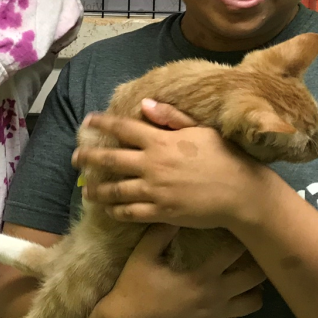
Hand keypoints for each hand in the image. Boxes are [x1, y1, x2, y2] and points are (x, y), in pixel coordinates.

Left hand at [74, 101, 278, 230]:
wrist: (242, 193)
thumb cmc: (225, 156)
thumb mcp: (200, 129)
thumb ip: (170, 117)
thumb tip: (144, 104)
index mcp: (161, 141)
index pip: (123, 128)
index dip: (103, 123)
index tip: (88, 121)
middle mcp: (152, 164)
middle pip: (111, 159)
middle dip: (89, 158)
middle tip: (75, 158)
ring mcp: (155, 190)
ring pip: (116, 190)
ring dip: (97, 190)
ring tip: (86, 189)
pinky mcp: (161, 212)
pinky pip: (131, 212)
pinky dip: (116, 211)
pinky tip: (109, 210)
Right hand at [82, 224, 265, 317]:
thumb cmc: (134, 289)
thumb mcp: (143, 256)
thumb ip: (160, 232)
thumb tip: (174, 211)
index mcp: (202, 276)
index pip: (234, 252)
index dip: (239, 236)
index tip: (238, 224)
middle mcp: (216, 296)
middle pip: (254, 278)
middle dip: (258, 260)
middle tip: (252, 248)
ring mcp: (215, 315)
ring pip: (253, 303)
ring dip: (254, 288)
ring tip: (246, 274)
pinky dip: (237, 306)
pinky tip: (227, 296)